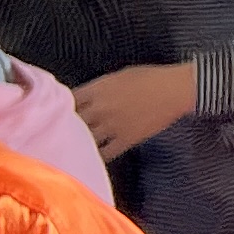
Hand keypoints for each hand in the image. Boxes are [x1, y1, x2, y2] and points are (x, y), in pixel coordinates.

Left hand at [71, 63, 198, 159]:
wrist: (174, 90)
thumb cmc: (150, 77)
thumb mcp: (119, 75)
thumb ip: (99, 87)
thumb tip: (86, 97)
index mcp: (97, 90)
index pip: (68, 101)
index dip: (61, 106)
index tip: (58, 110)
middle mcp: (100, 109)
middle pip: (72, 121)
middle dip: (65, 125)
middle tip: (60, 131)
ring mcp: (112, 126)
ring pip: (85, 139)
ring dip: (78, 142)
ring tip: (72, 147)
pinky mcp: (125, 139)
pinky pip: (105, 153)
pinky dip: (97, 156)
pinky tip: (92, 158)